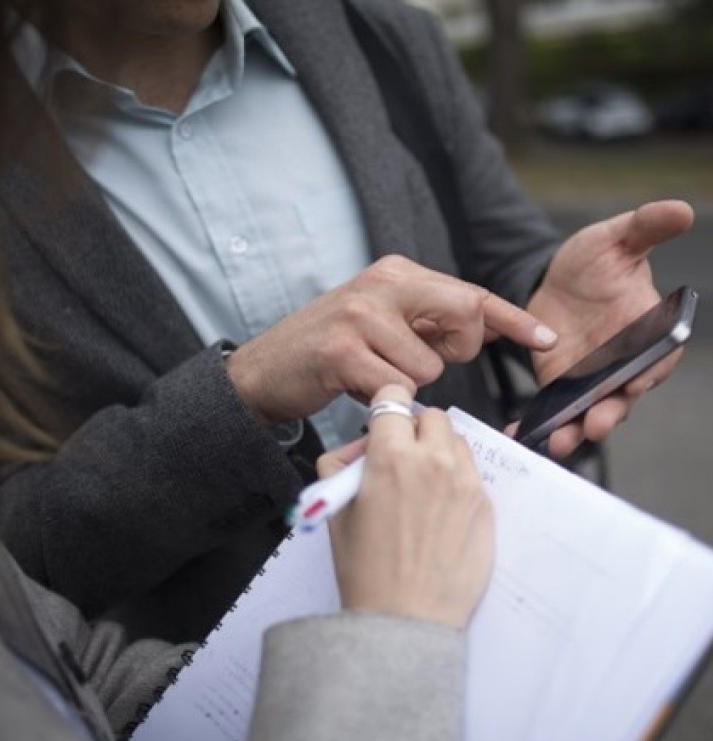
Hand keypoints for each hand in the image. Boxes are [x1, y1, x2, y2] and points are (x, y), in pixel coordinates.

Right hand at [227, 255, 556, 424]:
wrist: (263, 370)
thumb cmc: (329, 351)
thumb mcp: (380, 321)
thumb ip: (425, 322)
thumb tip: (477, 330)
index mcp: (396, 272)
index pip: (469, 294)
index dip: (511, 319)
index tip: (546, 339)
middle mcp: (382, 283)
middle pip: (465, 317)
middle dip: (456, 350)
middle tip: (418, 358)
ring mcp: (361, 314)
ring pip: (430, 366)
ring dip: (407, 383)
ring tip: (371, 373)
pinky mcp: (343, 350)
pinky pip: (396, 387)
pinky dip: (382, 397)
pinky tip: (355, 387)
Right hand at [318, 385, 493, 629]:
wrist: (405, 619)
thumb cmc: (364, 569)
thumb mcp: (334, 509)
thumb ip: (341, 463)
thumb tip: (360, 448)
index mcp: (391, 456)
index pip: (394, 398)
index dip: (386, 407)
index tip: (384, 423)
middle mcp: (433, 461)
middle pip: (433, 415)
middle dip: (416, 428)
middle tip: (403, 457)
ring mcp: (465, 482)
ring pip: (457, 441)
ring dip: (440, 450)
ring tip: (424, 484)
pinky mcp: (485, 506)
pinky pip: (473, 473)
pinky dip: (457, 478)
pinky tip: (441, 510)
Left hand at [526, 200, 693, 456]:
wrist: (558, 276)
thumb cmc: (597, 259)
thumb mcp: (616, 238)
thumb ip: (644, 228)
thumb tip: (679, 209)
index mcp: (648, 333)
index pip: (657, 359)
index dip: (649, 373)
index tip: (634, 383)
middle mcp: (624, 363)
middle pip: (622, 395)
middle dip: (609, 412)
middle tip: (595, 425)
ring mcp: (592, 378)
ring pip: (588, 410)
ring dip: (575, 429)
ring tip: (558, 442)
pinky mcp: (561, 384)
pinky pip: (553, 409)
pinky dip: (538, 424)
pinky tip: (519, 434)